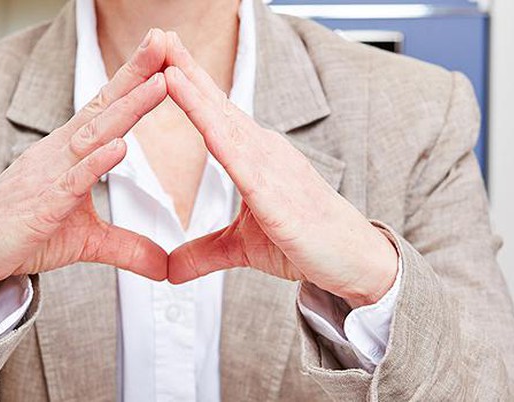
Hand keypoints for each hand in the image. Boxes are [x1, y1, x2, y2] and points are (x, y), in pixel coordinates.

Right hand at [0, 29, 170, 338]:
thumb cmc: (23, 234)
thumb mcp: (86, 241)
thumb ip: (127, 247)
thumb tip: (164, 267)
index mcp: (72, 152)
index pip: (110, 108)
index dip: (137, 80)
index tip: (166, 52)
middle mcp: (60, 153)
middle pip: (106, 107)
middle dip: (137, 74)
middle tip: (166, 40)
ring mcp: (50, 175)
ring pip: (94, 135)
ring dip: (129, 108)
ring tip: (160, 83)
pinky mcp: (41, 206)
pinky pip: (71, 181)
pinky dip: (95, 164)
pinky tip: (119, 147)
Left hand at [163, 33, 397, 307]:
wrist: (354, 263)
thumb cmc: (306, 244)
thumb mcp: (243, 248)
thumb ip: (203, 253)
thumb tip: (169, 271)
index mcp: (254, 157)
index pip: (216, 114)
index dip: (189, 84)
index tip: (161, 56)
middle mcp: (264, 151)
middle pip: (218, 105)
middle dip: (187, 68)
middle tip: (159, 35)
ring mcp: (272, 168)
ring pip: (226, 124)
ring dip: (196, 92)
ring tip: (168, 62)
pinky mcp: (277, 194)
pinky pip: (241, 159)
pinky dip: (217, 133)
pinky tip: (198, 114)